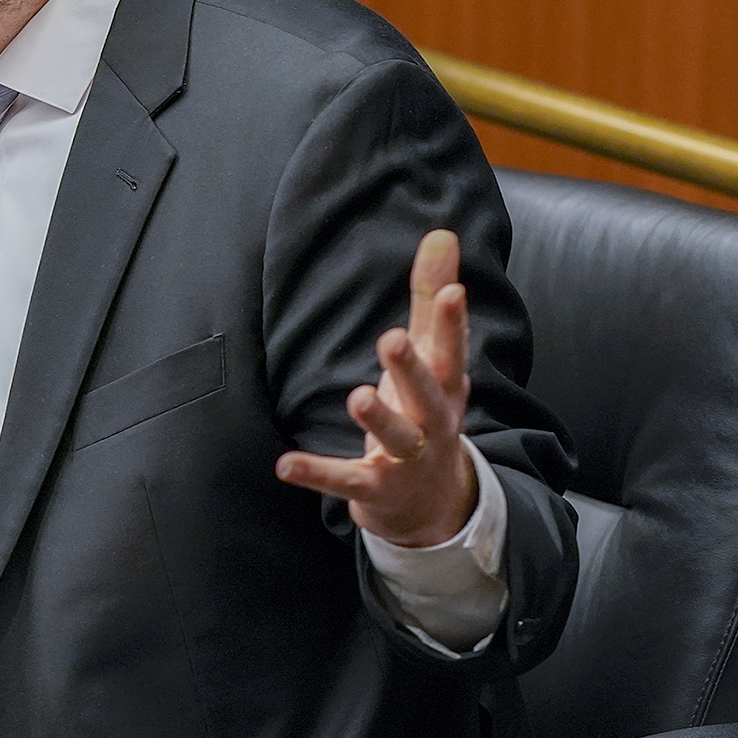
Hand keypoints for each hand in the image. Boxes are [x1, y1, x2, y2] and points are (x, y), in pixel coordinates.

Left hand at [274, 229, 477, 547]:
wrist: (435, 504)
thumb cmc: (427, 411)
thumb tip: (442, 233)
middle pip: (426, 393)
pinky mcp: (375, 487)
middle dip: (411, 367)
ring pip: (396, 437)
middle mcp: (433, 421)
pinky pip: (345, 480)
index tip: (453, 290)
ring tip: (356, 396)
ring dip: (378, 419)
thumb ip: (430, 298)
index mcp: (445, 386)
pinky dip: (316, 473)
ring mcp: (406, 458)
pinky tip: (284, 464)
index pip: (451, 349)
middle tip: (391, 338)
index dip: (453, 321)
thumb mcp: (432, 358)